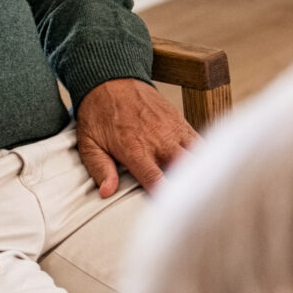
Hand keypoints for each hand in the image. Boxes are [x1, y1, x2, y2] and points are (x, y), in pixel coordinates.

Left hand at [75, 78, 197, 197]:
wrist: (111, 78)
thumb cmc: (98, 114)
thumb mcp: (88, 143)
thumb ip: (99, 168)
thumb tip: (107, 192)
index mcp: (135, 149)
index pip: (158, 182)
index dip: (167, 200)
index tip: (170, 214)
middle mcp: (159, 141)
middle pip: (185, 171)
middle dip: (190, 190)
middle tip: (193, 206)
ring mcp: (173, 130)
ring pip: (197, 157)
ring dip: (200, 174)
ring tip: (203, 192)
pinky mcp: (180, 121)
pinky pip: (199, 141)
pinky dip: (203, 156)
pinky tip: (203, 170)